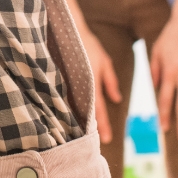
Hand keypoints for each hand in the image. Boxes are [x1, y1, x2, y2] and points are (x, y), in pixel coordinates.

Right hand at [55, 0, 118, 142]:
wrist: (68, 31)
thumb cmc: (89, 46)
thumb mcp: (105, 62)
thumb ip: (110, 82)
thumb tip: (117, 99)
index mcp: (93, 82)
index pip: (100, 109)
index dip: (104, 124)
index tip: (107, 139)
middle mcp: (80, 86)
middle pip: (86, 112)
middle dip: (90, 128)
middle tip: (94, 145)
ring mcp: (68, 84)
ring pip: (73, 108)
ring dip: (78, 122)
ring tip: (81, 138)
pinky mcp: (60, 81)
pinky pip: (65, 99)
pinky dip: (69, 110)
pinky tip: (69, 119)